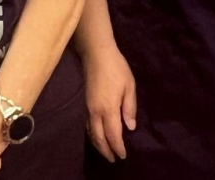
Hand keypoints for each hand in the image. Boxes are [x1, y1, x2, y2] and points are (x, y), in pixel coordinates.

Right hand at [86, 47, 137, 161]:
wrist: (97, 54)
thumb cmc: (116, 68)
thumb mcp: (129, 86)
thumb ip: (129, 108)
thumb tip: (130, 127)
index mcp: (109, 109)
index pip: (113, 135)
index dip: (118, 147)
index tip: (123, 156)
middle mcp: (96, 112)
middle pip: (99, 138)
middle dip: (106, 151)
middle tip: (113, 160)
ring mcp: (88, 109)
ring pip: (91, 133)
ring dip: (98, 145)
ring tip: (106, 152)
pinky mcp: (84, 104)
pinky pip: (87, 126)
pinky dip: (92, 135)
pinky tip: (96, 136)